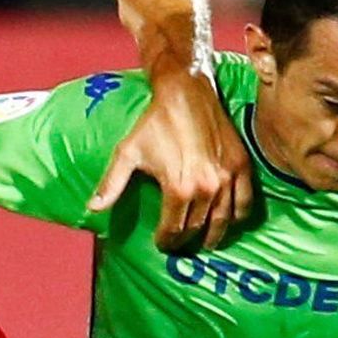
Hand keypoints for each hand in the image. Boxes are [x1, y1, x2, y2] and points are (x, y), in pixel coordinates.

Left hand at [89, 70, 252, 248]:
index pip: (174, 229)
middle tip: (180, 245)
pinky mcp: (241, 166)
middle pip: (197, 228)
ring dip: (213, 235)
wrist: (186, 92)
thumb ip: (112, 183)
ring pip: (223, 221)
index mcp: (179, 188)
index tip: (163, 245)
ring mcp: (227, 178)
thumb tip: (92, 208)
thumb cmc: (155, 123)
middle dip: (186, 240)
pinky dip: (238, 217)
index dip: (167, 242)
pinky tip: (228, 221)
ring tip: (204, 241)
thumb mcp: (127, 152)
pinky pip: (245, 202)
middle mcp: (206, 188)